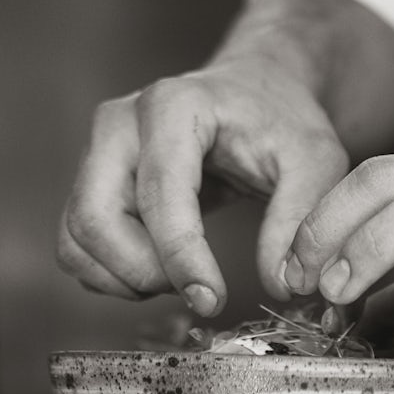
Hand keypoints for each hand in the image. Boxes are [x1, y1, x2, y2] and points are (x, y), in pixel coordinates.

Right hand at [56, 60, 347, 315]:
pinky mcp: (91, 181)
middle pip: (95, 219)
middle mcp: (120, 124)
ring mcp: (97, 151)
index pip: (158, 194)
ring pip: (78, 238)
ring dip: (125, 279)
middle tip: (199, 290)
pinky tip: (161, 271)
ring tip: (185, 277)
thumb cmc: (281, 120)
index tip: (211, 300)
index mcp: (173, 107)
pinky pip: (76, 245)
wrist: (254, 94)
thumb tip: (281, 282)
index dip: (180, 257)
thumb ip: (299, 219)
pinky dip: (111, 275)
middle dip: (144, 272)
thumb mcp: (316, 160)